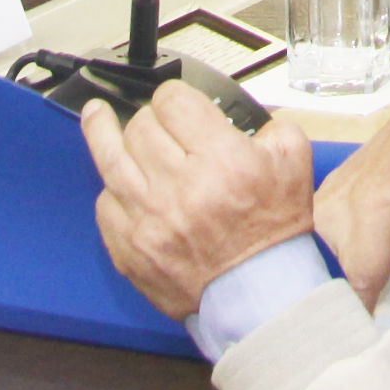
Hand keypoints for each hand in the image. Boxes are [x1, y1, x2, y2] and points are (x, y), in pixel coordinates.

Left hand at [80, 82, 320, 321]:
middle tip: (162, 128)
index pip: (174, 102)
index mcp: (221, 160)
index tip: (177, 104)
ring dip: (101, 131)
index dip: (175, 97)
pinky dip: (114, 190)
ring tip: (95, 115)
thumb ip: (271, 124)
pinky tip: (122, 183)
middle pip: (141, 126)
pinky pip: (105, 204)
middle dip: (153, 120)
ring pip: (109, 158)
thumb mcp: (294, 162)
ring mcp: (148, 219)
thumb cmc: (272, 232)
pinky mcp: (130, 247)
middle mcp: (179, 186)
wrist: (259, 293)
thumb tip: (237, 113)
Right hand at [317, 79, 389, 324]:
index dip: (364, 316)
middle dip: (346, 302)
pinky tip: (344, 276)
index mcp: (380, 206)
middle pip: (329, 270)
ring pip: (315, 255)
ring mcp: (329, 192)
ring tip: (353, 306)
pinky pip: (315, 237)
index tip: (373, 342)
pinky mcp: (326, 192)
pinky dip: (328, 258)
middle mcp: (343, 198)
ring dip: (332, 280)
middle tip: (367, 329)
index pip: (357, 278)